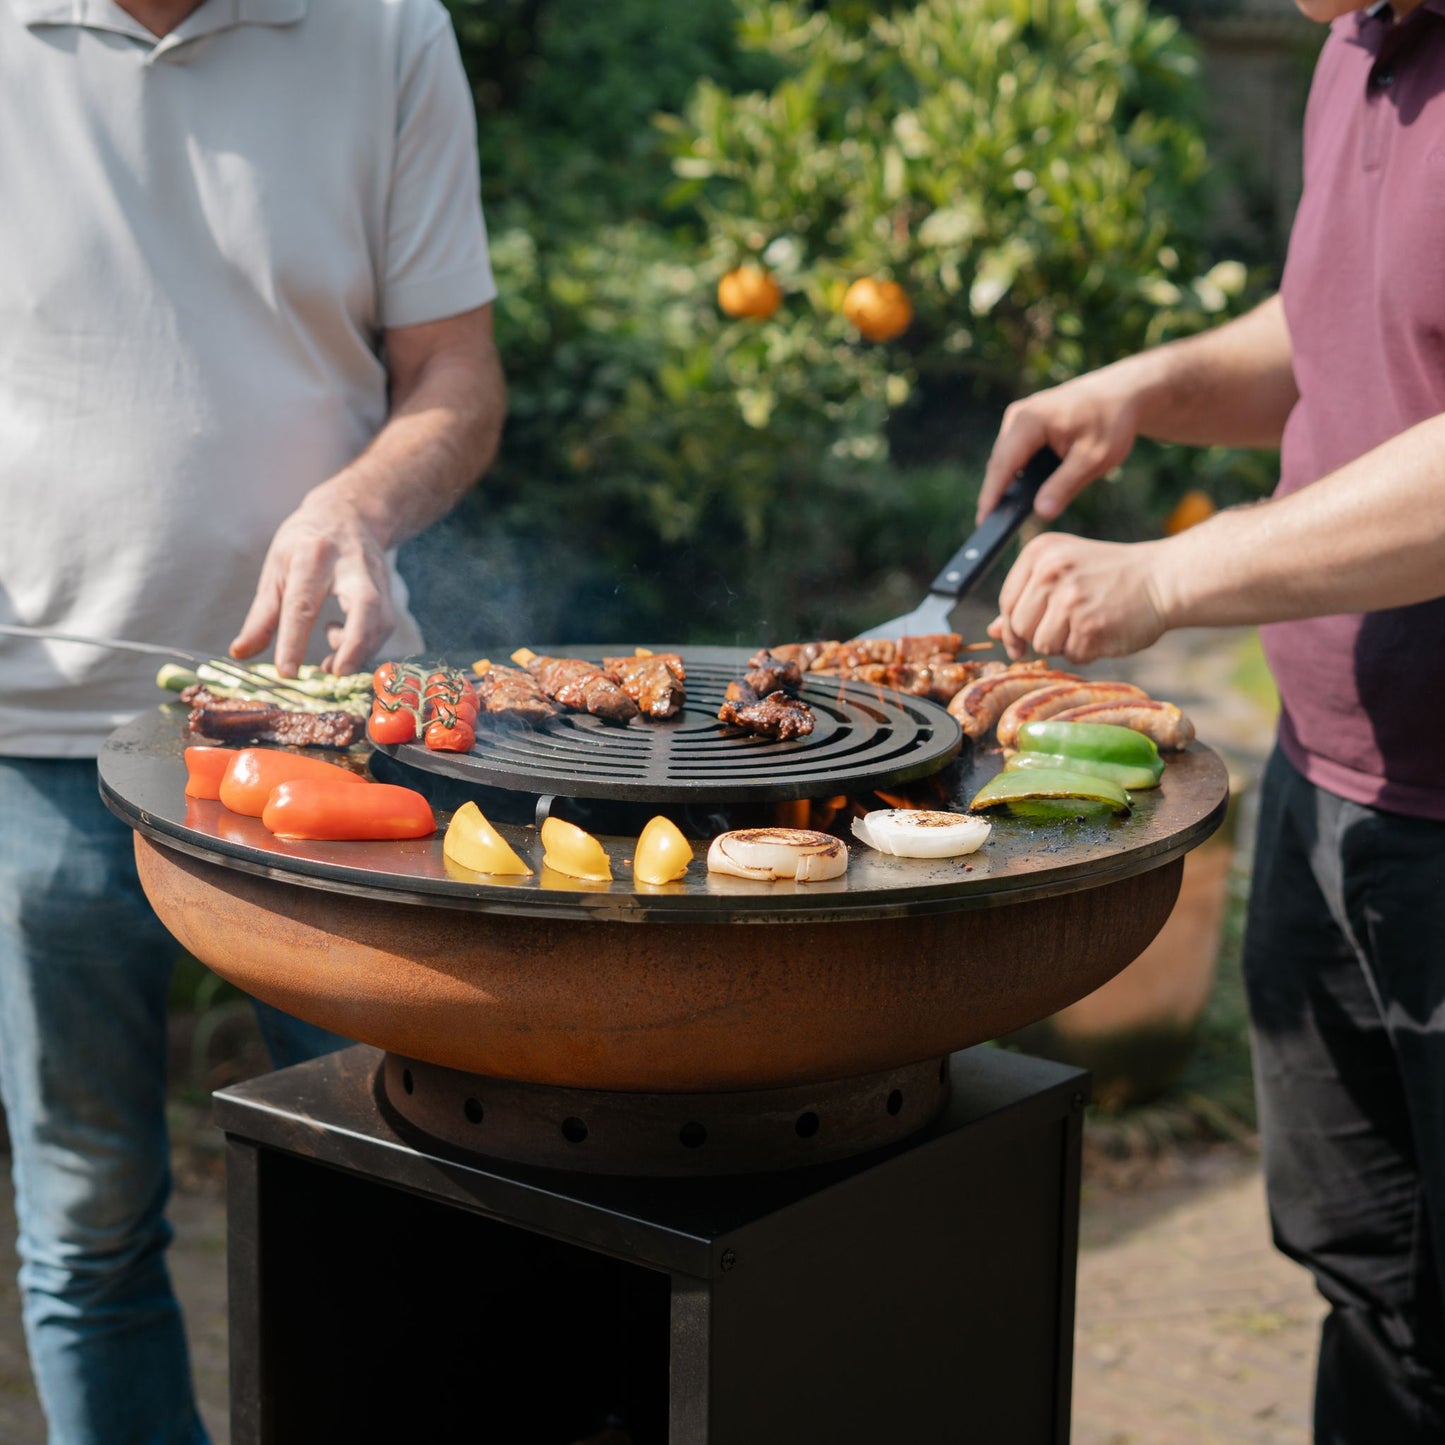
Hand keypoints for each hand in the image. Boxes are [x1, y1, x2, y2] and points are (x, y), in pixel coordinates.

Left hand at [230, 490, 395, 676]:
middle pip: (364, 607)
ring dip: (360, 652)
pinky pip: (385, 627)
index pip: (303, 604)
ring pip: (381, 621)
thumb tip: (241, 653)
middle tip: (335, 673)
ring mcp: (377, 578)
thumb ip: (261, 616)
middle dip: (353, 645)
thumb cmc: (306, 542)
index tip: (287, 673)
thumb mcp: (276, 569)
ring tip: (332, 666)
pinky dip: (366, 646)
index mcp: (312, 557)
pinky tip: (344, 646)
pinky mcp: (390, 592)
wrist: (350, 514)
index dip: (295, 641)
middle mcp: (351, 566)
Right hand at [976, 365, 1144, 524]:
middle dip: (998, 493)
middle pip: (1000, 463)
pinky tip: (1026, 491)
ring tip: (1007, 514)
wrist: (1123, 392)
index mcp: (1030, 421)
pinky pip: (1016, 452)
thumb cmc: (1111, 421)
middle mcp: (1018, 415)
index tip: (983, 523)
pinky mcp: (1026, 422)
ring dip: (1009, 482)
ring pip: (1007, 458)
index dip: (991, 496)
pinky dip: (1019, 471)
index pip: (1002, 465)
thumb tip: (1041, 513)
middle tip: (995, 529)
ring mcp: (1020, 417)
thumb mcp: (1094, 458)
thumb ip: (1065, 486)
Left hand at [990, 533, 1169, 663]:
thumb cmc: (1111, 576)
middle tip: (1066, 628)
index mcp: (1040, 552)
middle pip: (1019, 626)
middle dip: (1038, 636)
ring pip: (1042, 645)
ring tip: (1087, 625)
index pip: (1007, 601)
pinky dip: (1086, 652)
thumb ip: (1027, 599)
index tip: (1019, 638)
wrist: (1163, 578)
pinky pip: (1071, 656)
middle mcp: (1051, 572)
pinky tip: (1103, 632)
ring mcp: (1070, 599)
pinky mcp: (1089, 626)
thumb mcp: (1064, 573)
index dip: (1011, 626)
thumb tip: (993, 631)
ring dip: (1064, 645)